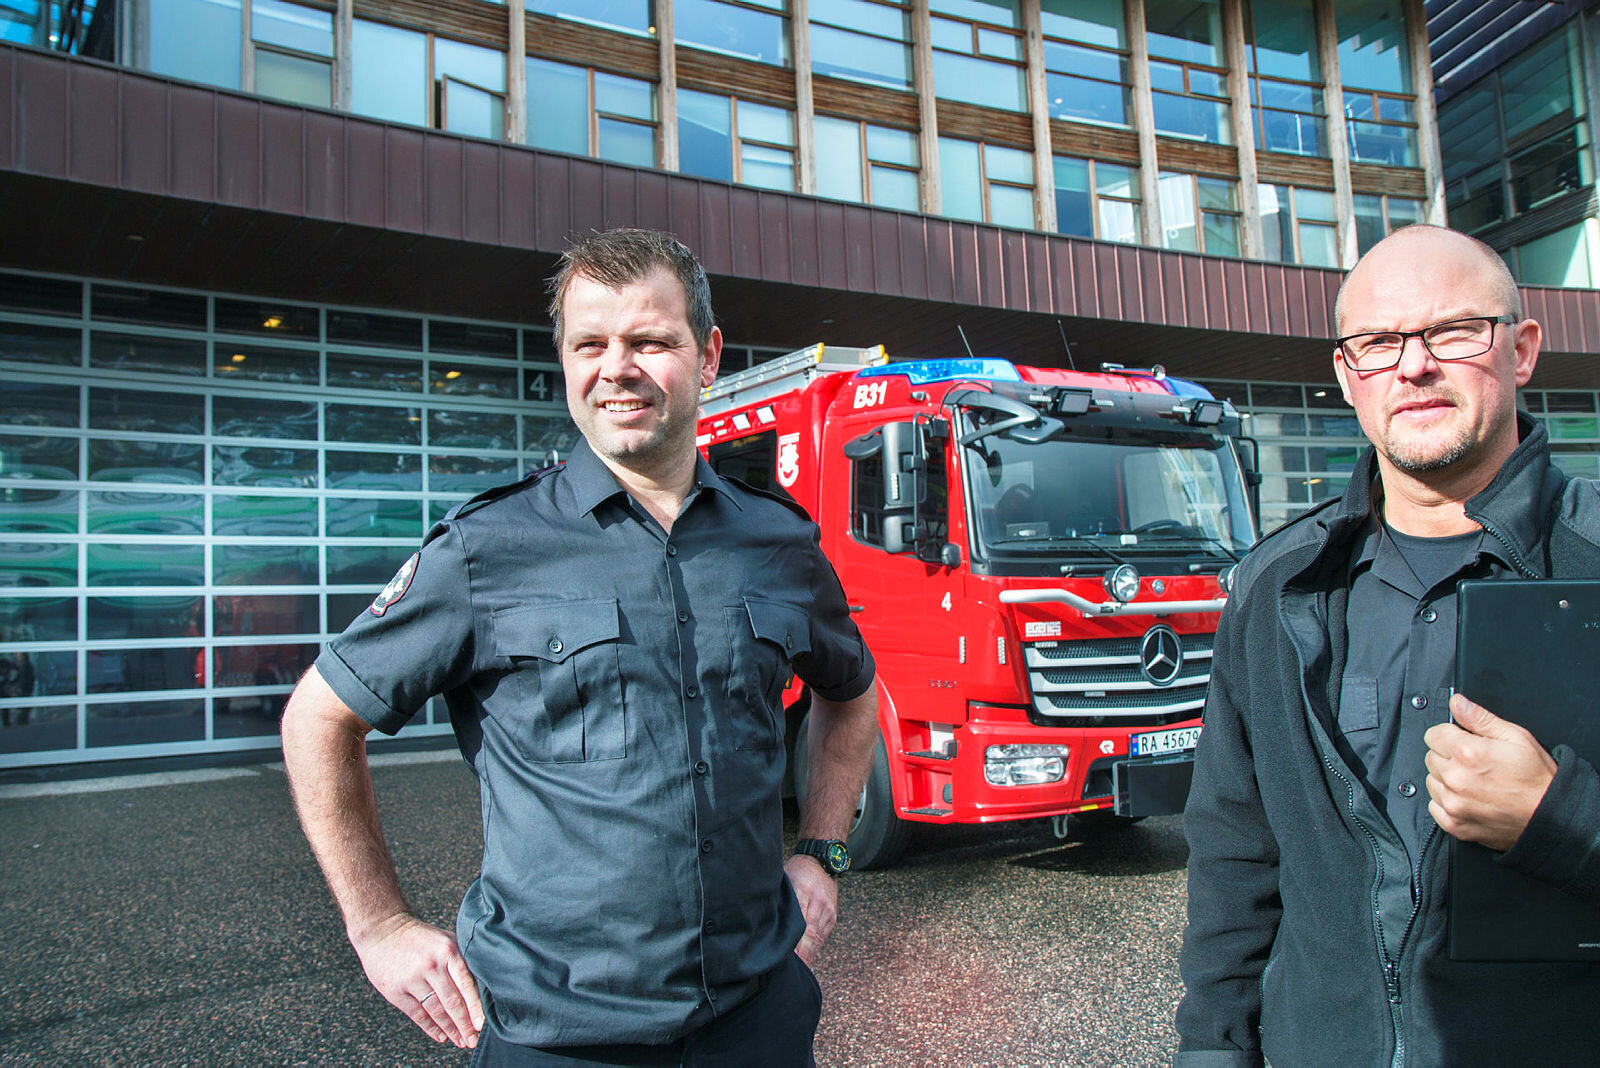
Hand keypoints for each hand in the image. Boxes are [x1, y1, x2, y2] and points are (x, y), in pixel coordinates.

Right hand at [350, 913, 483, 1048]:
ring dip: (450, 1029)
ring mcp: (412, 979)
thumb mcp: (444, 940)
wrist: (382, 929)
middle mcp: (431, 965)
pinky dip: (431, 1027)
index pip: (466, 984)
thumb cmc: (420, 937)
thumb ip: (461, 960)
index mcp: (448, 951)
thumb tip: (482, 987)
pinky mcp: (396, 991)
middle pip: (452, 1002)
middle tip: (473, 1040)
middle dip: (465, 1024)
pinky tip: (441, 1036)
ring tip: (460, 1041)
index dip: (475, 1007)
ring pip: (436, 1011)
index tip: (482, 1025)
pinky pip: (417, 1014)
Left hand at [784, 854, 838, 964]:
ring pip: (817, 938)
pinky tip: (807, 958)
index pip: (798, 923)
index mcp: (803, 891)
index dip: (793, 942)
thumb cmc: (798, 870)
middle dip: (801, 955)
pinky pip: (824, 935)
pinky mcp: (832, 915)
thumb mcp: (786, 880)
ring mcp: (827, 910)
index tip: (785, 957)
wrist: (823, 861)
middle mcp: (818, 902)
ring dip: (808, 955)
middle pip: (810, 934)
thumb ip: (779, 900)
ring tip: (799, 970)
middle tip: (792, 970)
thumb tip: (763, 920)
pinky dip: (815, 948)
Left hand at [1423, 694, 1557, 851]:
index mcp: (1468, 753)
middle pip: (1431, 757)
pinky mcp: (1454, 824)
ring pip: (1431, 781)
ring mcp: (1454, 804)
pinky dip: (1447, 801)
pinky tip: (1468, 798)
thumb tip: (1457, 703)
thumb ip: (1480, 718)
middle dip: (1448, 756)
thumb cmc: (1537, 778)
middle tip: (1474, 763)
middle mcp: (1456, 779)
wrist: (1552, 816)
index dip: (1449, 735)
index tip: (1463, 740)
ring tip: (1474, 781)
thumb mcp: (1515, 737)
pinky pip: (1435, 806)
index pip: (1433, 734)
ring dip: (1446, 779)